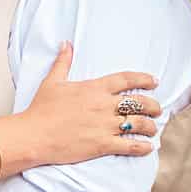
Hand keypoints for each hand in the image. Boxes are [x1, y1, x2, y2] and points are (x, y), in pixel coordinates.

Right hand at [5, 41, 163, 170]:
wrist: (33, 135)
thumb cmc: (41, 109)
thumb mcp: (52, 82)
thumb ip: (63, 62)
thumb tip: (67, 44)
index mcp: (94, 88)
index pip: (126, 79)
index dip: (144, 79)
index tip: (154, 81)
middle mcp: (103, 105)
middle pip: (139, 102)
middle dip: (153, 106)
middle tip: (157, 109)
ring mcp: (105, 126)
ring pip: (139, 124)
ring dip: (150, 126)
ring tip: (152, 128)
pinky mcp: (102, 145)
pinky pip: (130, 146)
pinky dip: (143, 147)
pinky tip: (148, 147)